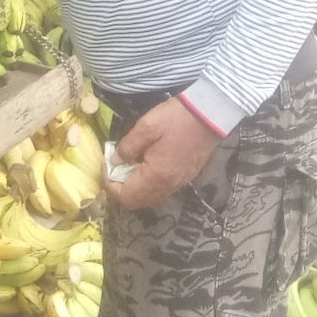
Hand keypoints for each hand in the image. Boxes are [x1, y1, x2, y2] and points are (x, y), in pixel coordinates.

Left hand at [105, 98, 221, 211]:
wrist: (210, 114)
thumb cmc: (176, 118)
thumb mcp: (146, 126)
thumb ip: (128, 147)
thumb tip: (115, 162)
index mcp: (156, 176)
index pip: (126, 196)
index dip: (109, 185)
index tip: (105, 165)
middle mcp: (167, 186)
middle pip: (137, 202)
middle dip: (120, 189)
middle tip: (113, 169)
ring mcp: (178, 183)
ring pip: (149, 198)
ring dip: (134, 188)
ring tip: (128, 166)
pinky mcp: (186, 177)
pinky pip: (161, 190)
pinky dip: (147, 185)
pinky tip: (144, 165)